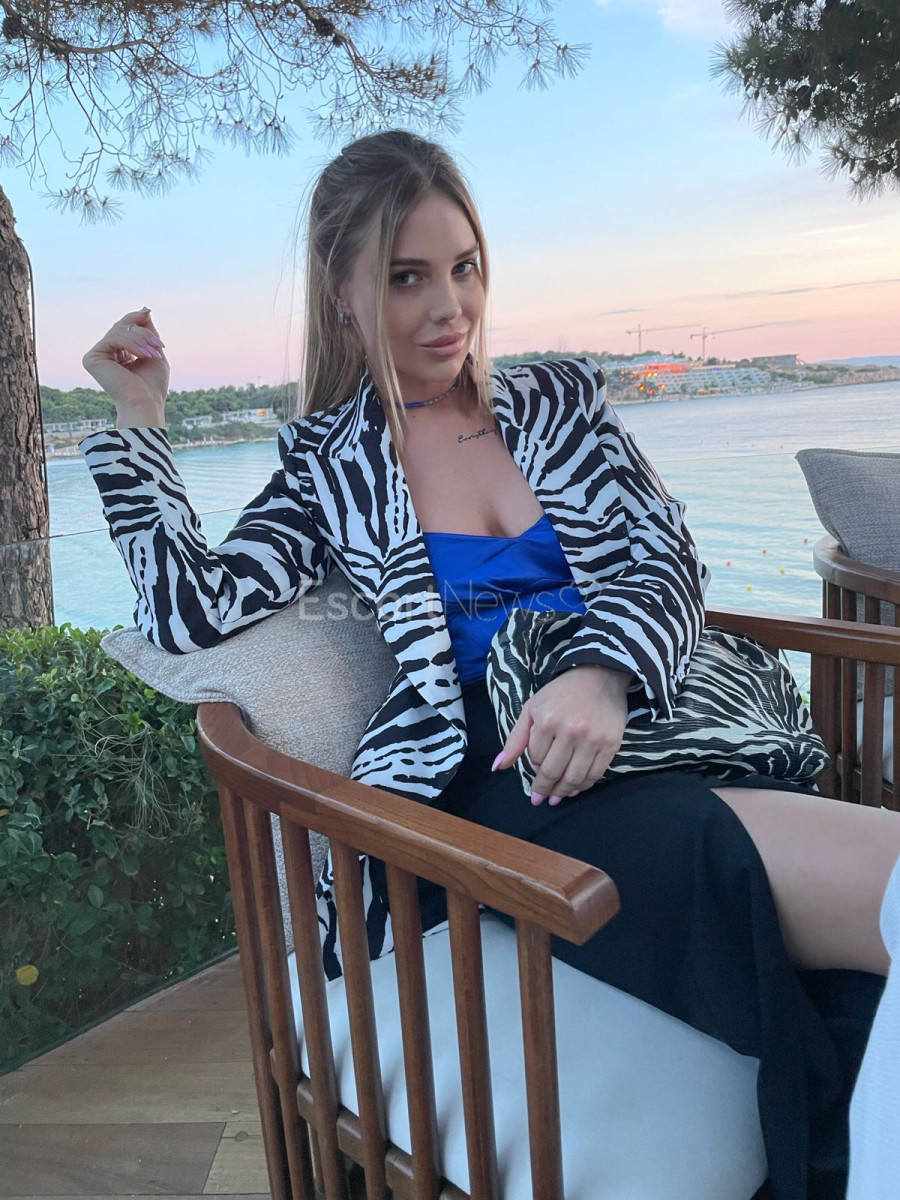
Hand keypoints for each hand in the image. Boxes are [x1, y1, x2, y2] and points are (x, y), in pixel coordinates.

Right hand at [81, 308, 168, 422]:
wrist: (146, 403)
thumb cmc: (152, 385)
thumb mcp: (154, 351)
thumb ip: (147, 331)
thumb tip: (144, 309)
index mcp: (118, 354)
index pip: (125, 328)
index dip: (138, 321)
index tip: (149, 312)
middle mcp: (105, 354)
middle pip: (121, 326)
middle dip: (143, 332)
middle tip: (158, 343)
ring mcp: (96, 356)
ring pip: (118, 331)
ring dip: (141, 339)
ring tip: (154, 353)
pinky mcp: (91, 358)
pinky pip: (113, 338)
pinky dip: (132, 343)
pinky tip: (143, 355)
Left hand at [493, 665, 630, 805]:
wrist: (599, 676)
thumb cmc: (561, 693)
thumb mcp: (532, 709)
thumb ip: (515, 739)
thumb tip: (498, 767)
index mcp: (546, 721)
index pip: (536, 757)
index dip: (534, 765)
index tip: (536, 768)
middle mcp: (570, 731)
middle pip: (553, 772)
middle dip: (544, 789)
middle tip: (539, 799)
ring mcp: (592, 739)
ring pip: (574, 777)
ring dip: (562, 792)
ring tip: (556, 798)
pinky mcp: (611, 744)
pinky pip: (595, 774)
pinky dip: (583, 786)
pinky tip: (575, 789)